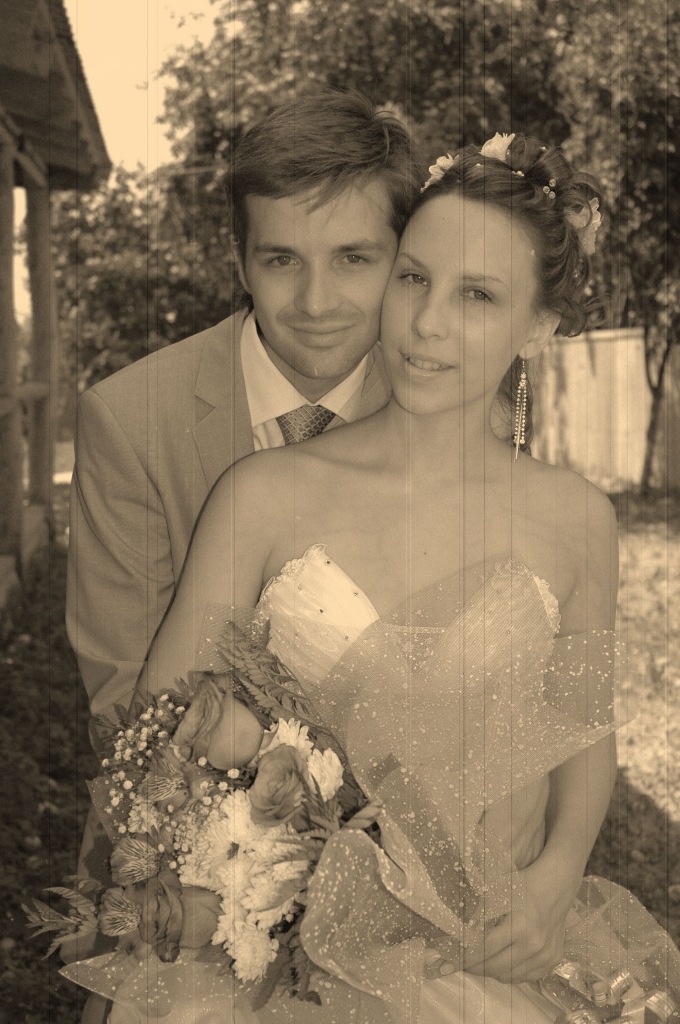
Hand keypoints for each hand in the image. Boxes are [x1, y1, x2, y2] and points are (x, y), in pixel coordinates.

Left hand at [463, 856, 578, 984]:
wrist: (555, 887)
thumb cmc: (523, 885)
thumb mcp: (497, 891)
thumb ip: (479, 912)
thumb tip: (456, 933)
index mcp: (519, 925)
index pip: (486, 948)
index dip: (467, 956)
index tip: (451, 961)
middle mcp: (534, 944)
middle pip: (496, 967)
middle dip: (475, 967)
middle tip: (463, 964)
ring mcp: (545, 955)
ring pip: (510, 976)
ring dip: (492, 972)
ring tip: (480, 963)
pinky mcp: (552, 960)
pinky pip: (526, 976)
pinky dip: (511, 974)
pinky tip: (501, 965)